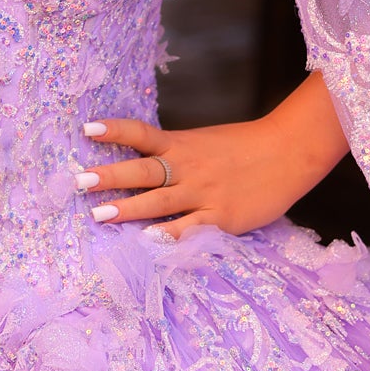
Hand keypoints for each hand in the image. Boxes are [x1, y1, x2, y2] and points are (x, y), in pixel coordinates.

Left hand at [76, 76, 348, 239]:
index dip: (115, 131)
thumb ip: (177, 152)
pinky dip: (169, 234)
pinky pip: (190, 227)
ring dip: (128, 209)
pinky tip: (149, 241)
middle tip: (79, 181)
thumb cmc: (246, 146)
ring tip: (99, 215)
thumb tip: (145, 160)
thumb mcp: (205, 142)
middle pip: (143, 171)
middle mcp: (188, 167)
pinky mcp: (220, 217)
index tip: (87, 129)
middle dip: (110, 176)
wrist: (290, 152)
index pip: (142, 134)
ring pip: (159, 201)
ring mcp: (203, 193)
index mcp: (182, 145)